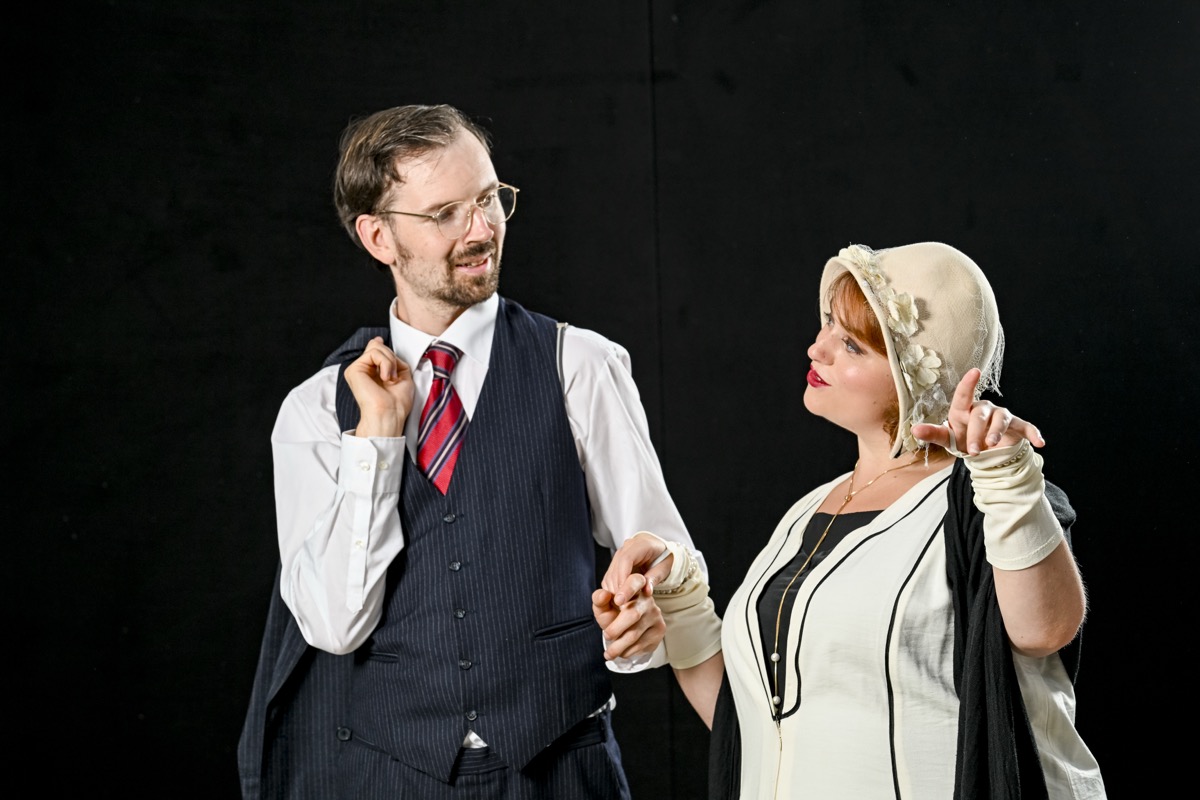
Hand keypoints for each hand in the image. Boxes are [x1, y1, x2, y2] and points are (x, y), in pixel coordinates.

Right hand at [343, 336, 413, 437]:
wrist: (390, 415)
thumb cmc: (397, 402)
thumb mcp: (401, 374)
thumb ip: (392, 358)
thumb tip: (378, 341)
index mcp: (373, 372)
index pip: (374, 349)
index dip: (380, 345)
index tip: (381, 342)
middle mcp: (363, 370)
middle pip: (376, 346)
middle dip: (391, 357)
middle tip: (394, 376)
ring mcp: (357, 370)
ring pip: (376, 348)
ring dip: (390, 362)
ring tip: (390, 378)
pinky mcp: (353, 370)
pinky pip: (373, 353)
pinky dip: (386, 363)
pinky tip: (385, 377)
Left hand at [592, 582, 665, 660]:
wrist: (628, 626)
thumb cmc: (614, 613)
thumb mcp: (604, 606)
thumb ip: (599, 600)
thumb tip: (603, 595)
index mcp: (633, 587)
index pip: (634, 582)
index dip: (627, 590)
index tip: (617, 600)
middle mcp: (647, 600)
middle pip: (633, 614)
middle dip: (616, 629)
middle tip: (606, 636)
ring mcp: (655, 615)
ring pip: (636, 634)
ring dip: (619, 647)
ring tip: (609, 653)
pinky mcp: (659, 629)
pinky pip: (643, 644)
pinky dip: (628, 651)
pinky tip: (622, 651)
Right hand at [601, 533, 675, 604]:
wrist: (657, 549)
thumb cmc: (663, 557)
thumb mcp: (664, 568)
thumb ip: (655, 578)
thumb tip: (647, 591)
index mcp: (640, 545)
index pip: (626, 560)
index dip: (624, 578)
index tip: (625, 595)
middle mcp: (626, 548)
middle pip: (616, 569)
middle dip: (619, 589)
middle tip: (625, 605)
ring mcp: (619, 555)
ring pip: (610, 575)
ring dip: (615, 591)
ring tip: (625, 604)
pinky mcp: (614, 564)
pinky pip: (609, 578)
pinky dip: (613, 590)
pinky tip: (622, 599)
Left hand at [911, 368, 1045, 455]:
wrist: (984, 451)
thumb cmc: (962, 439)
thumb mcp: (947, 438)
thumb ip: (932, 433)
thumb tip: (914, 429)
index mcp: (964, 409)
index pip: (964, 394)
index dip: (968, 383)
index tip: (975, 371)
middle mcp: (983, 408)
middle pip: (980, 414)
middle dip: (975, 433)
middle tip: (972, 450)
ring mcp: (1001, 416)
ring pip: (1000, 419)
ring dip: (996, 432)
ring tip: (991, 446)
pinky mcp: (1016, 427)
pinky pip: (1026, 427)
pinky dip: (1033, 433)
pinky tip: (1040, 442)